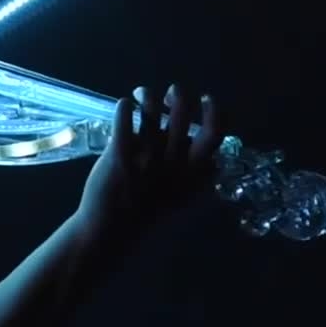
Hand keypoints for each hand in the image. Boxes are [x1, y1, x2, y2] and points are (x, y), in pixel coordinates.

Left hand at [76, 84, 224, 245]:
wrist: (110, 233)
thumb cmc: (148, 216)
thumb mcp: (184, 200)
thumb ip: (199, 181)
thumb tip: (213, 163)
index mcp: (192, 171)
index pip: (215, 133)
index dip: (214, 111)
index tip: (206, 98)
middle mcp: (172, 160)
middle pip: (182, 111)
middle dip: (179, 93)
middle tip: (171, 93)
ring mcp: (145, 155)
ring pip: (151, 109)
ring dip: (148, 95)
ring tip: (141, 95)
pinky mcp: (119, 154)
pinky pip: (125, 118)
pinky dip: (124, 106)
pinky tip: (123, 106)